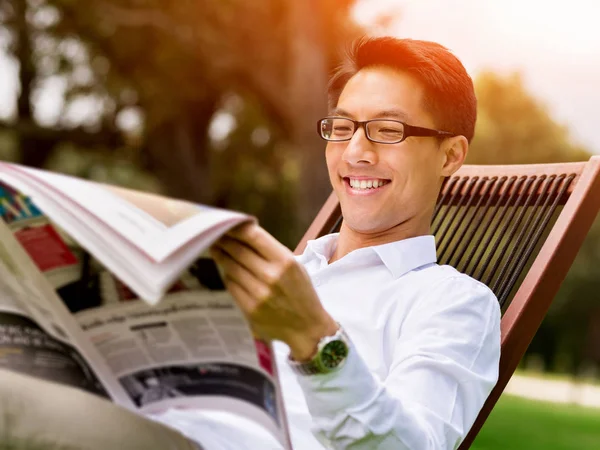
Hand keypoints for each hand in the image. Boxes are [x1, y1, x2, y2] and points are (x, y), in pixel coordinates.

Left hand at [210, 223, 337, 360]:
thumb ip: (270, 251)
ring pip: (231, 268)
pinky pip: (231, 285)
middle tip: (215, 235)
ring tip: (216, 249)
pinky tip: (227, 271)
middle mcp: (271, 276)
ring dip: (221, 256)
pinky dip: (228, 276)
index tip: (227, 224)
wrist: (307, 327)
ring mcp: (259, 294)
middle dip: (224, 241)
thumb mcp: (294, 265)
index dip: (236, 228)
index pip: (253, 236)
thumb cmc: (301, 292)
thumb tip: (241, 235)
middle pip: (238, 251)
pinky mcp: (250, 309)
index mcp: (285, 261)